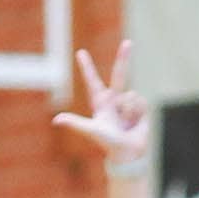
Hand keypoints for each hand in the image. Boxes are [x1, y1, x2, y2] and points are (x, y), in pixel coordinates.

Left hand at [51, 42, 148, 164]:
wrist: (129, 154)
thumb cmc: (108, 144)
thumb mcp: (92, 131)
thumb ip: (75, 123)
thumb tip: (56, 120)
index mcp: (101, 102)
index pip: (92, 81)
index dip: (87, 67)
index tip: (80, 52)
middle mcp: (115, 100)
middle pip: (120, 74)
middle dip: (124, 58)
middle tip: (129, 43)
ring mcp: (128, 104)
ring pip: (131, 95)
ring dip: (129, 110)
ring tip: (126, 124)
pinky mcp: (141, 109)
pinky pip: (141, 101)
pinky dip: (138, 112)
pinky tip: (135, 123)